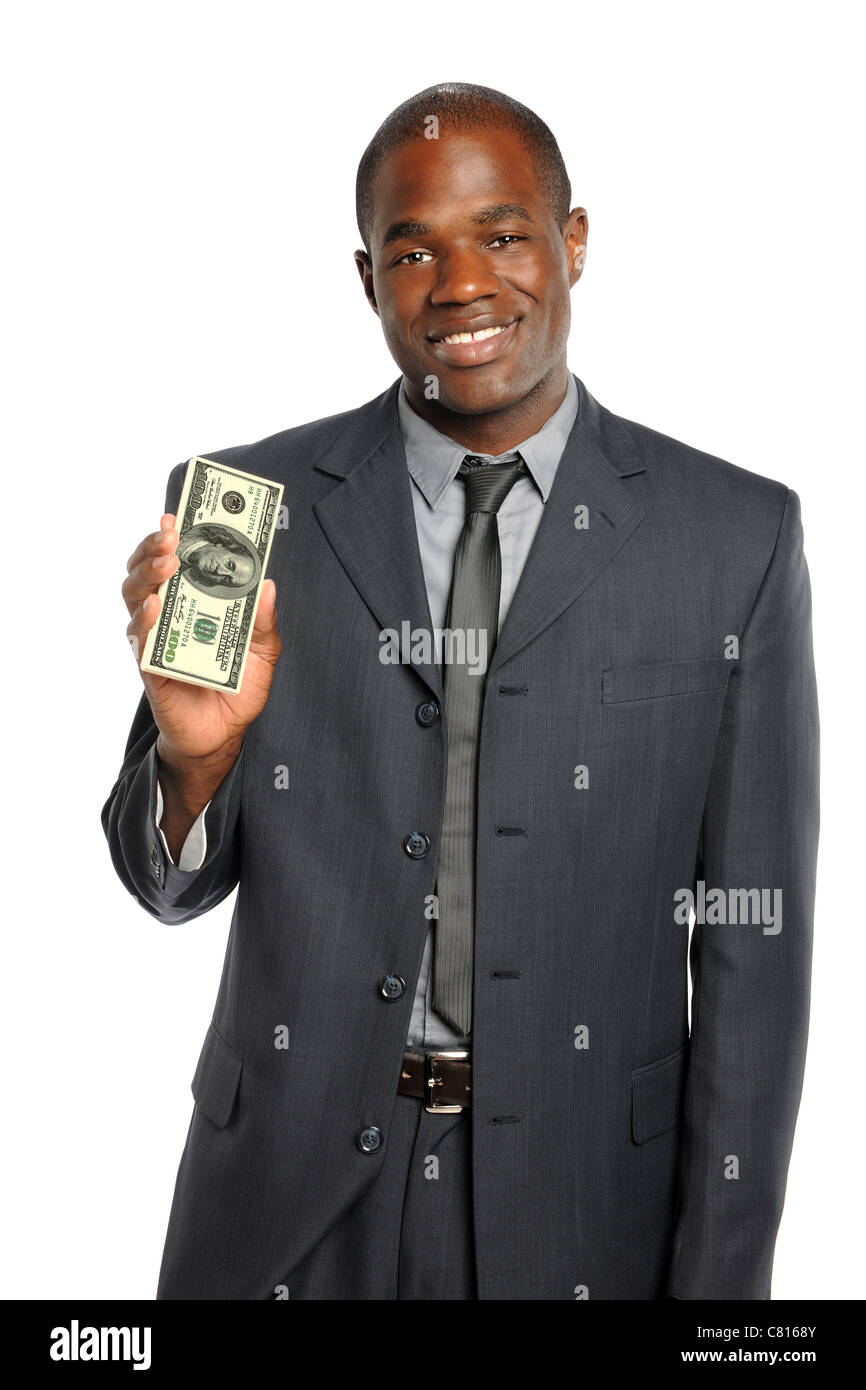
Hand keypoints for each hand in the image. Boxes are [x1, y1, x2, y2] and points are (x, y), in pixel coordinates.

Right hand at [123, 513, 281, 766]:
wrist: (224, 734)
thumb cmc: (238, 686)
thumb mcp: (263, 650)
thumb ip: (264, 619)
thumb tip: (268, 584)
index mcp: (192, 602)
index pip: (175, 560)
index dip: (171, 536)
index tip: (178, 513)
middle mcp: (167, 614)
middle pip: (146, 570)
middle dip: (155, 547)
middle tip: (172, 535)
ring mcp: (155, 639)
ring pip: (136, 597)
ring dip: (148, 574)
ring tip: (167, 562)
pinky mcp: (150, 667)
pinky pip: (141, 639)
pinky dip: (146, 619)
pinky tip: (155, 604)